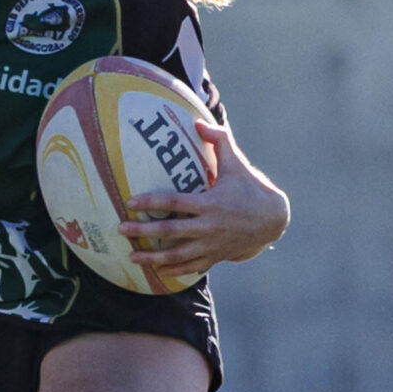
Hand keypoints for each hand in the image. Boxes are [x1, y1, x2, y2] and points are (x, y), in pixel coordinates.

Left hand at [123, 120, 288, 279]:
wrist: (272, 220)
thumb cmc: (249, 188)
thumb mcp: (237, 164)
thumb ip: (219, 141)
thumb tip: (198, 121)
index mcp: (211, 203)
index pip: (175, 202)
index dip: (152, 203)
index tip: (130, 203)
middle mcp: (210, 226)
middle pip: (171, 231)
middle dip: (143, 232)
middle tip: (120, 229)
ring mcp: (211, 245)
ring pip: (177, 255)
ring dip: (152, 258)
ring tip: (130, 257)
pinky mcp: (214, 257)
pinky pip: (190, 267)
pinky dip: (172, 270)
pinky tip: (154, 270)